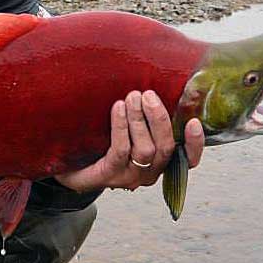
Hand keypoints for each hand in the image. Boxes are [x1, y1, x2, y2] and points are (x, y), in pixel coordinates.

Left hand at [55, 90, 203, 191]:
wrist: (68, 164)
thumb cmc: (99, 141)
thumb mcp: (126, 127)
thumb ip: (143, 113)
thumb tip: (149, 85)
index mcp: (158, 161)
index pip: (188, 160)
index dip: (195, 144)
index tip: (194, 121)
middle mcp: (148, 173)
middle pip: (165, 148)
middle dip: (159, 119)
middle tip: (148, 95)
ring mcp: (130, 177)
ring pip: (145, 150)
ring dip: (139, 120)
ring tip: (131, 98)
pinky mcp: (109, 176)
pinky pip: (120, 151)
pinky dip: (121, 127)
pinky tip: (118, 109)